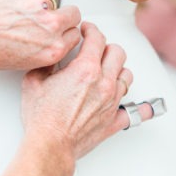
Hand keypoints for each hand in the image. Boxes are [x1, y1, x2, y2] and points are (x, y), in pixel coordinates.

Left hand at [0, 0, 81, 69]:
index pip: (75, 34)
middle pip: (73, 13)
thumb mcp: (26, 62)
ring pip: (50, 0)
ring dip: (38, 4)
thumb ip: (46, 50)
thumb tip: (49, 41)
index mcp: (54, 49)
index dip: (66, 31)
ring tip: (18, 13)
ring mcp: (41, 5)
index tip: (61, 29)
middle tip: (46, 17)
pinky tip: (9, 4)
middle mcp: (52, 27)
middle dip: (64, 14)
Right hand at [21, 22, 157, 161]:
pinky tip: (141, 105)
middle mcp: (103, 83)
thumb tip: (51, 57)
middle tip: (96, 48)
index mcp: (85, 69)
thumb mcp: (34, 81)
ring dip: (118, 69)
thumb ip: (46, 64)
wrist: (51, 146)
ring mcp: (111, 102)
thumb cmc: (43, 119)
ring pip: (127, 75)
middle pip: (117, 53)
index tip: (87, 30)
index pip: (97, 38)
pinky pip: (135, 111)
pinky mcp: (114, 120)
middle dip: (106, 46)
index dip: (91, 29)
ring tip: (108, 70)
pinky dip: (138, 106)